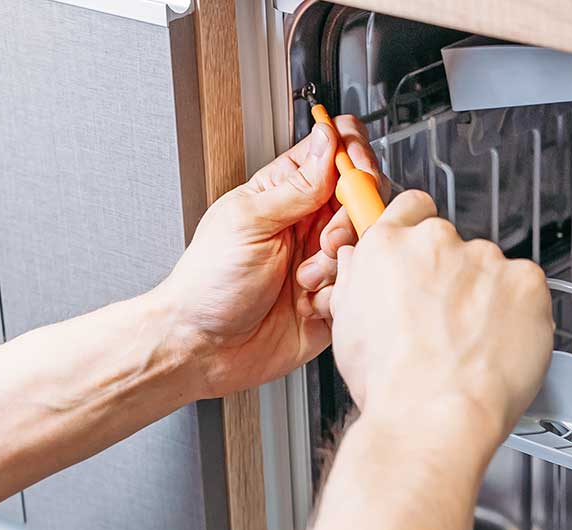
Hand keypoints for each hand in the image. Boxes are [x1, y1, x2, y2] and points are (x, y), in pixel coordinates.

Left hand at [155, 114, 378, 397]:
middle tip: (324, 240)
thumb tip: (329, 140)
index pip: (335, 151)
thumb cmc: (209, 283)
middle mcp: (309, 223)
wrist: (205, 347)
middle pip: (362, 197)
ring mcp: (324, 260)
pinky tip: (311, 304)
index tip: (355, 174)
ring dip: (340, 261)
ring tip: (306, 279)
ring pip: (366, 243)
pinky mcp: (334, 298)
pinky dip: (340, 294)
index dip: (354, 155)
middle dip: (351, 217)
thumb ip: (297, 185)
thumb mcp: (249, 221)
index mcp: (285, 192)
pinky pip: (361, 285)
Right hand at [321, 191, 553, 448]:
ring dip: (487, 297)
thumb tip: (362, 262)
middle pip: (454, 246)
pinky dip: (520, 313)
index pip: (412, 208)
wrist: (434, 418)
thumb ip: (359, 281)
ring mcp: (485, 259)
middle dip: (454, 277)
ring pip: (491, 271)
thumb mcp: (347, 328)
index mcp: (388, 247)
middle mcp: (437, 243)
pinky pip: (526, 289)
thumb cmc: (391, 385)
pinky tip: (500, 345)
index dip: (419, 232)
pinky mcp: (526, 281)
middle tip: (447, 323)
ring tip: (473, 346)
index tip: (425, 255)